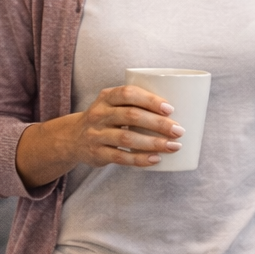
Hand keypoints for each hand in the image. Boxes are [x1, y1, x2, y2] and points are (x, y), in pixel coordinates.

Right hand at [14, 84, 183, 186]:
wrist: (73, 138)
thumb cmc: (106, 119)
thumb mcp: (112, 104)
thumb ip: (136, 103)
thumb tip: (181, 108)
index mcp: (106, 97)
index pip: (127, 94)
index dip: (150, 100)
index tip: (170, 109)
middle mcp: (98, 114)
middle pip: (130, 116)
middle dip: (157, 124)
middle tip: (179, 130)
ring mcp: (96, 134)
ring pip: (126, 138)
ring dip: (153, 143)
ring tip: (174, 146)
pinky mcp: (97, 153)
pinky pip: (120, 157)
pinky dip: (140, 159)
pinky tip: (156, 160)